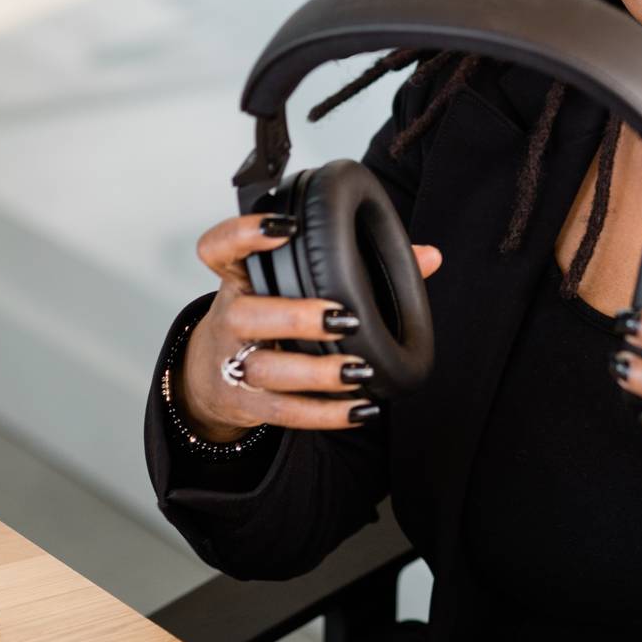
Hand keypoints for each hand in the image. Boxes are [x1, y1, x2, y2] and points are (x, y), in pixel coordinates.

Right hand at [178, 211, 442, 441]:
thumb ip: (360, 267)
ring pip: (264, 369)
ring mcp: (233, 363)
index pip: (219, 248)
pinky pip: (284, 412)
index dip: (245, 233)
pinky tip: (362, 409)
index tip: (288, 226)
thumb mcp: (294, 286)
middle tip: (344, 318)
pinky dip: (325, 414)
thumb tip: (429, 257)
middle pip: (245, 314)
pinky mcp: (247, 403)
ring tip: (357, 370)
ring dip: (314, 372)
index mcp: (241, 279)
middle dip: (294, 316)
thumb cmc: (269, 316)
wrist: (212, 376)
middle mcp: (230, 318)